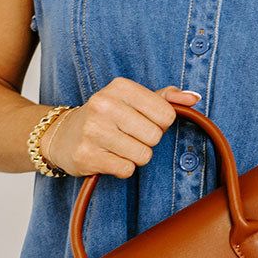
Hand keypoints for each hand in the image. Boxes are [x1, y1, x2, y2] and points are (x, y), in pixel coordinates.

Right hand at [40, 79, 201, 177]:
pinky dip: (122, 169)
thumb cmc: (106, 117)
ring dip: (135, 157)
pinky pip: (126, 170)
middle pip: (155, 137)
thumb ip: (166, 98)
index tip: (143, 123)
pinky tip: (108, 158)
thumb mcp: (133, 100)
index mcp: (120, 87)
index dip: (160, 124)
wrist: (62, 135)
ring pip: (142, 156)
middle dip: (147, 142)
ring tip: (118, 148)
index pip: (166, 114)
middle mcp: (104, 105)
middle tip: (128, 137)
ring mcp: (93, 131)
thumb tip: (194, 98)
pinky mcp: (87, 155)